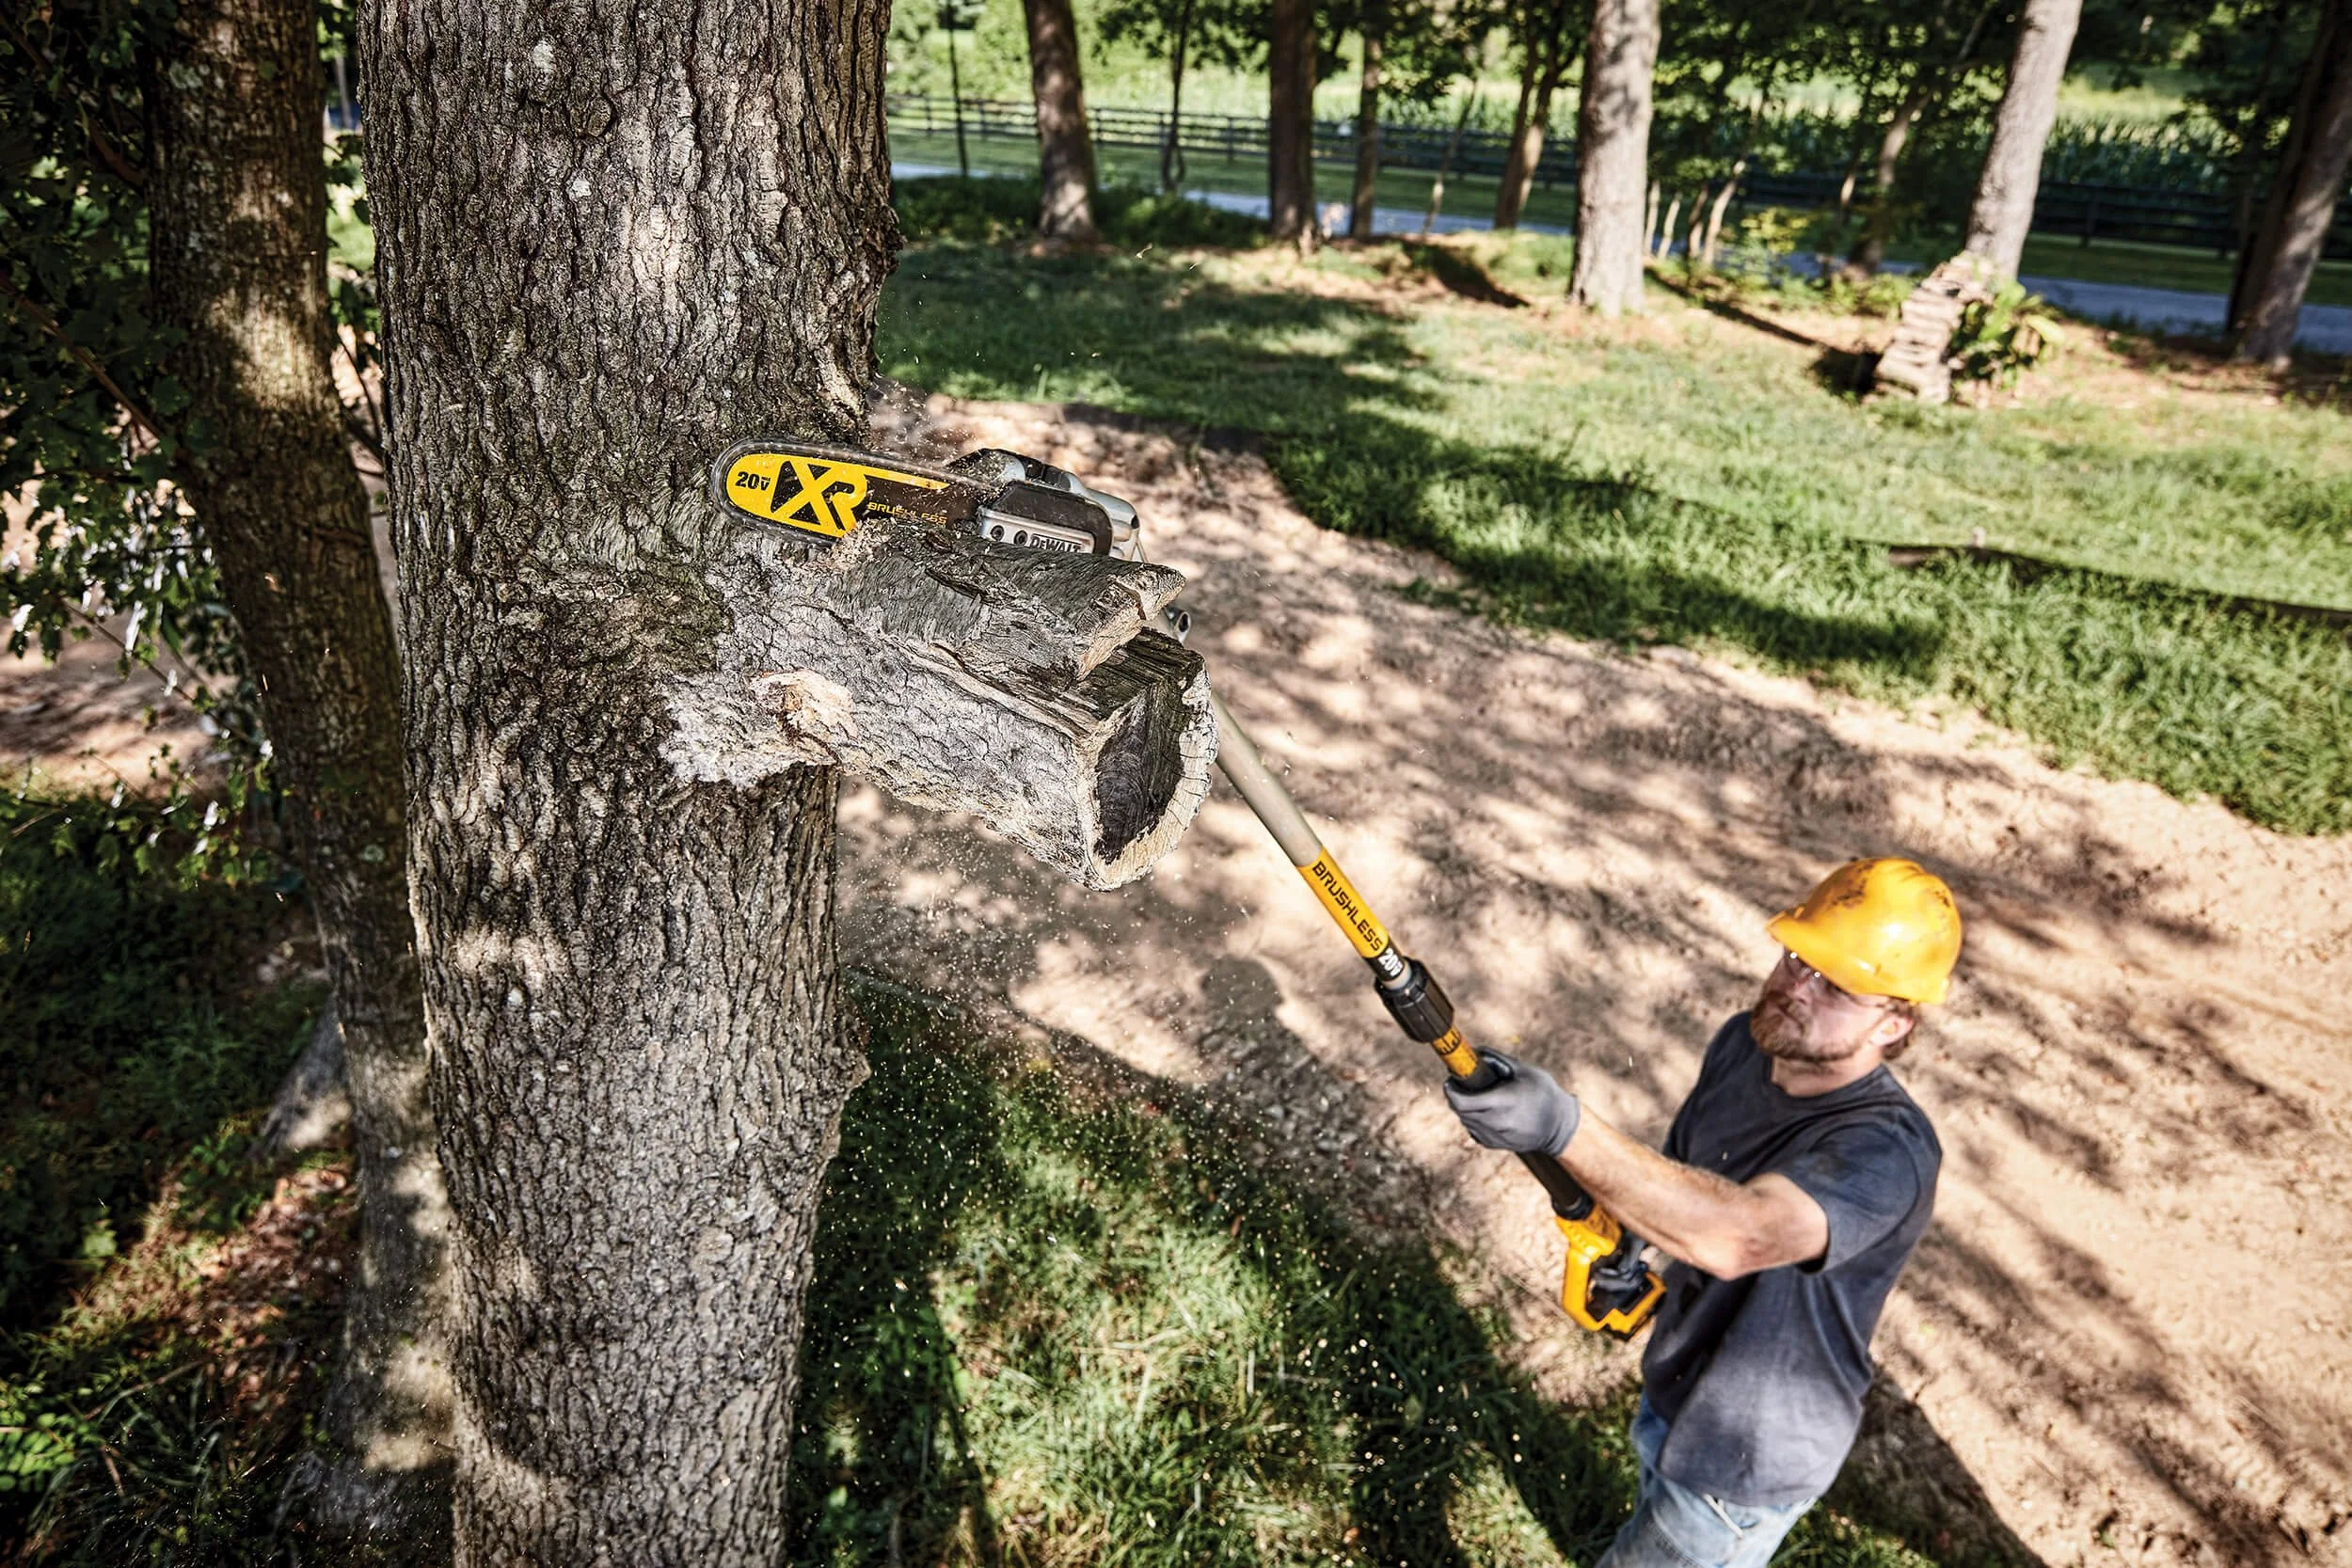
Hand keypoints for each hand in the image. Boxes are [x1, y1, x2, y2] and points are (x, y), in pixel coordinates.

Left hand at [1444, 1050, 1579, 1156]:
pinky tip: (1485, 1111)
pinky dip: (1473, 1120)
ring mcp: (1497, 1137)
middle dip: (1455, 1097)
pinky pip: (1475, 1131)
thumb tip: (1474, 1052)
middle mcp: (1498, 1122)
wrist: (1560, 1126)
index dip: (1451, 1091)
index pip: (1463, 1102)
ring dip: (1464, 1108)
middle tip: (1458, 1084)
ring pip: (1467, 1122)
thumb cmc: (1543, 1093)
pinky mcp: (1497, 1145)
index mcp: (1504, 1102)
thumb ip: (1497, 1060)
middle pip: (1461, 1112)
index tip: (1450, 1080)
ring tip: (1475, 1095)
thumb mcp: (1523, 1070)